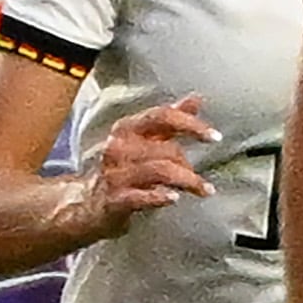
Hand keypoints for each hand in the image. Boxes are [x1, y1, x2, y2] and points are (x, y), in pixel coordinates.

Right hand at [82, 96, 217, 237]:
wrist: (88, 204)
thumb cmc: (122, 169)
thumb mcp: (143, 140)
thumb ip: (170, 120)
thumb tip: (195, 99)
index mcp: (127, 128)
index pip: (163, 116)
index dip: (191, 124)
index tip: (214, 137)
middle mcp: (119, 147)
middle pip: (167, 148)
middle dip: (188, 165)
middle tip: (199, 181)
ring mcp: (115, 173)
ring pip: (160, 170)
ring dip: (187, 181)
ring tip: (203, 190)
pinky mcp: (114, 200)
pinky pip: (141, 196)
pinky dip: (160, 197)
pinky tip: (173, 198)